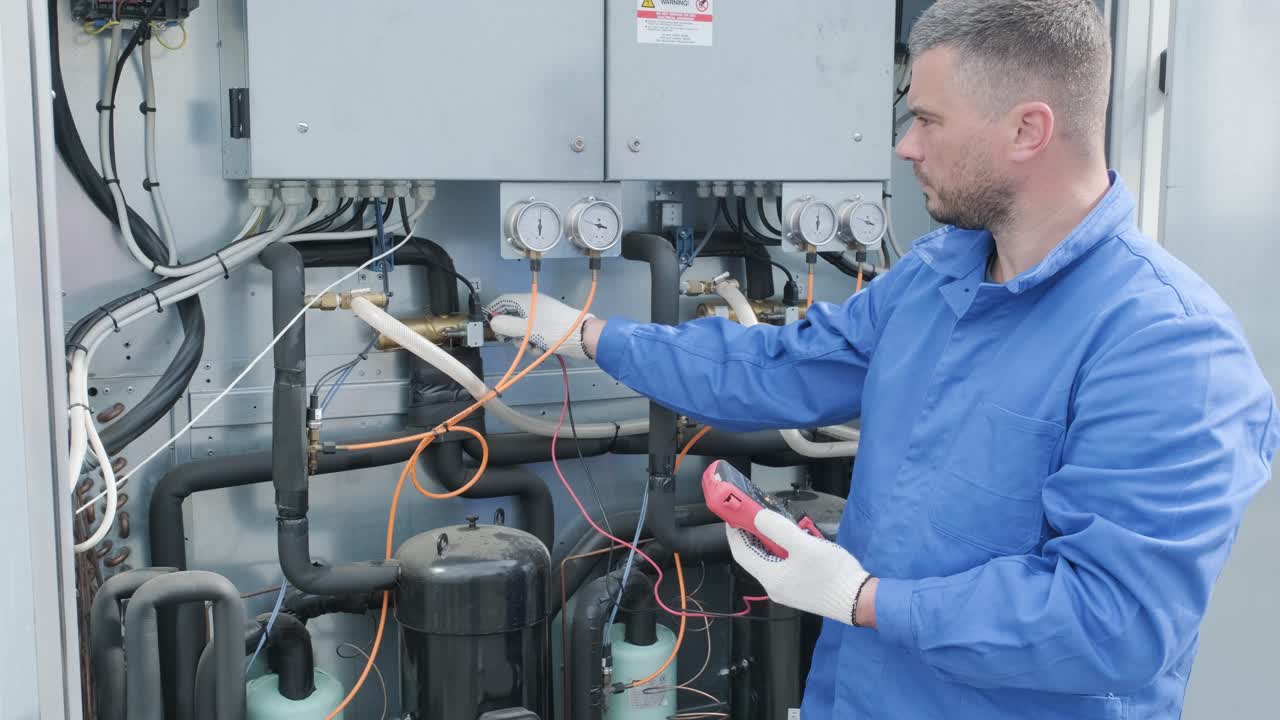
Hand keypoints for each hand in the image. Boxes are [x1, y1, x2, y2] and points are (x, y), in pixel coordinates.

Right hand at [486, 293, 595, 360]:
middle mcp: (534, 306)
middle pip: (513, 317)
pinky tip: (541, 350)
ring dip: (525, 341)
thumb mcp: (526, 330)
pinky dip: (536, 343)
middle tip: (511, 342)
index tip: (488, 324)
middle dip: (512, 332)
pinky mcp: (550, 328)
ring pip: (525, 329)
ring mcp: (543, 317)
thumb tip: (493, 322)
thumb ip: (506, 325)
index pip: (504, 300)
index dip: (494, 310)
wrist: (582, 337)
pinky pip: (536, 335)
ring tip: (533, 348)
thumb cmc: (552, 330)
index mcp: (527, 301)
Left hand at [727, 509, 872, 626]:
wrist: (859, 601)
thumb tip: (758, 517)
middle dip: (752, 535)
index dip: (735, 533)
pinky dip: (782, 551)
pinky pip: (783, 566)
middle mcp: (775, 586)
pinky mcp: (801, 589)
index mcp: (770, 577)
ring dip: (769, 542)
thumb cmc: (832, 574)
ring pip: (770, 561)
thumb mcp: (805, 546)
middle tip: (755, 515)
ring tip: (775, 523)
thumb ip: (778, 529)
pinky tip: (794, 541)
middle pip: (754, 557)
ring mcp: (788, 590)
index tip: (734, 516)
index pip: (741, 553)